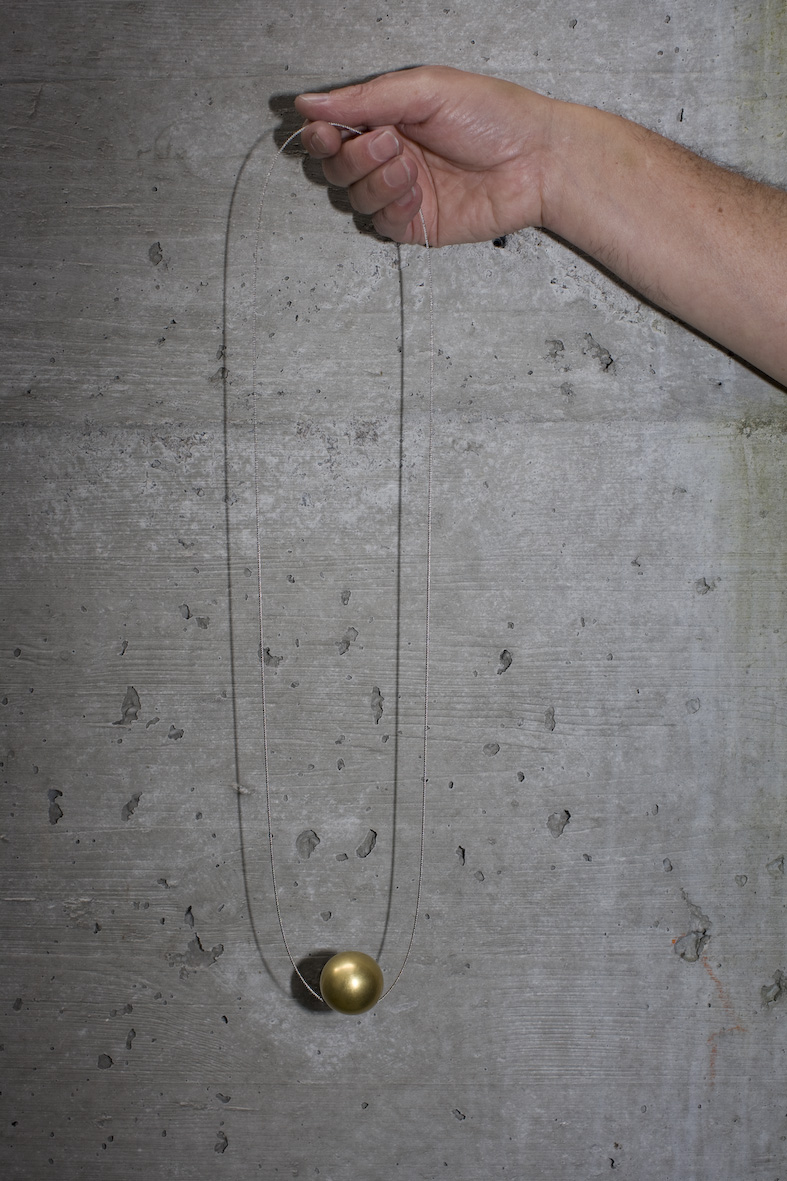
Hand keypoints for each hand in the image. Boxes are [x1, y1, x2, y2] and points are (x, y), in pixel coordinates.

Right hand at [295, 66, 554, 246]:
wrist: (537, 160)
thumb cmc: (496, 117)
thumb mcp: (426, 90)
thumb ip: (365, 98)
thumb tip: (310, 103)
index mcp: (389, 117)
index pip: (333, 131)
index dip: (320, 135)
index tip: (325, 132)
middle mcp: (391, 155)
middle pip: (336, 168)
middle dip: (353, 157)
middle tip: (388, 142)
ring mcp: (403, 191)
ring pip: (355, 198)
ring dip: (377, 182)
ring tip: (411, 166)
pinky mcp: (418, 224)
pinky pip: (381, 225)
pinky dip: (392, 209)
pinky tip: (416, 194)